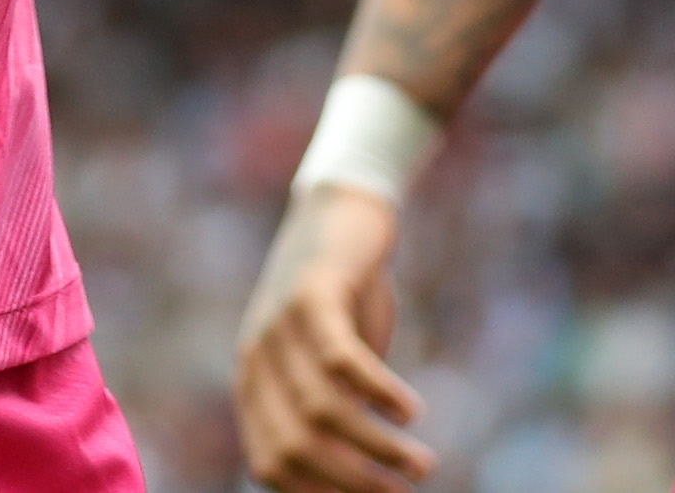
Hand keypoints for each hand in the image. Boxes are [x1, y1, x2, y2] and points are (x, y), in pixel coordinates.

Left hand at [237, 185, 430, 491]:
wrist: (339, 210)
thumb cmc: (342, 300)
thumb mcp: (327, 365)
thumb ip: (332, 414)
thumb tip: (360, 481)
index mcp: (254, 385)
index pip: (271, 466)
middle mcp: (257, 358)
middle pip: (296, 447)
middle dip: (354, 482)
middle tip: (405, 491)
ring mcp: (278, 324)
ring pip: (323, 410)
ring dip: (377, 448)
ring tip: (421, 464)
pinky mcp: (311, 293)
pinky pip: (342, 360)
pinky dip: (380, 393)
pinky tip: (411, 410)